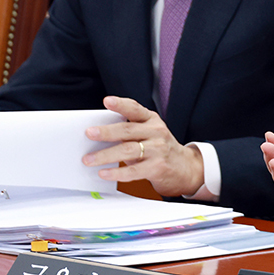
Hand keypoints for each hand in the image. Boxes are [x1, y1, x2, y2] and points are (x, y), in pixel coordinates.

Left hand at [83, 96, 204, 196]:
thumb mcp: (149, 132)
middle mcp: (156, 132)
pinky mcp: (157, 167)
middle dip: (106, 132)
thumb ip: (130, 130)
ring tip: (89, 160)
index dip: (121, 104)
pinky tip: (104, 173)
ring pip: (128, 150)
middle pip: (128, 130)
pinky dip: (116, 172)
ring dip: (105, 155)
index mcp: (152, 120)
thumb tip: (99, 134)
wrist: (184, 167)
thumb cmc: (159, 148)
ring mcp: (158, 150)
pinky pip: (133, 171)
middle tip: (89, 133)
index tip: (108, 101)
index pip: (135, 109)